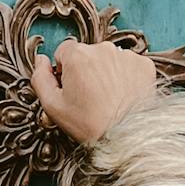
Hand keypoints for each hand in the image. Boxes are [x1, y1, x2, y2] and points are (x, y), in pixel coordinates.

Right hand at [28, 38, 157, 144]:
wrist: (126, 136)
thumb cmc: (89, 124)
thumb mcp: (52, 106)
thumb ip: (40, 78)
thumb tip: (41, 60)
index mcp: (78, 55)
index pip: (64, 51)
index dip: (64, 70)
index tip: (71, 87)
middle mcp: (103, 49)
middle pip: (88, 54)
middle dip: (86, 71)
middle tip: (90, 97)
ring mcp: (126, 56)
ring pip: (109, 59)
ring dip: (106, 73)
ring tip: (108, 98)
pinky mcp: (144, 65)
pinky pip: (129, 66)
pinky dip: (126, 77)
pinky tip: (123, 95)